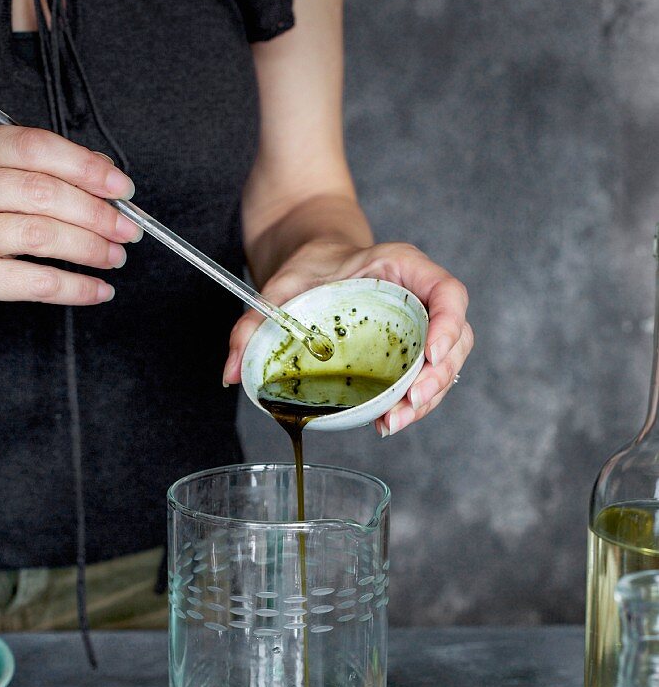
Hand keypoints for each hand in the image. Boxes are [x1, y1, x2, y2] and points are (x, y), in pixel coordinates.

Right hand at [0, 127, 140, 340]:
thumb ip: (40, 174)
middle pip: (40, 191)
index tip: (120, 187)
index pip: (32, 147)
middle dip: (96, 212)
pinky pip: (34, 283)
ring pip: (40, 235)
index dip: (84, 166)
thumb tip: (103, 174)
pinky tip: (98, 289)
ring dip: (90, 248)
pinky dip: (76, 288)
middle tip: (126, 229)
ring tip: (114, 257)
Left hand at [223, 240, 471, 434]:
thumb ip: (252, 325)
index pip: (449, 292)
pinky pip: (426, 378)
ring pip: (447, 364)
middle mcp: (421, 296)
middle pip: (457, 337)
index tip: (432, 356)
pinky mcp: (411, 351)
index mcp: (402, 267)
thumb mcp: (278, 289)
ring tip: (392, 422)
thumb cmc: (306, 269)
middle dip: (438, 378)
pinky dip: (412, 403)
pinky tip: (386, 421)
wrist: (313, 263)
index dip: (449, 325)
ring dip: (428, 399)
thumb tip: (230, 374)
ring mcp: (422, 326)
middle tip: (408, 406)